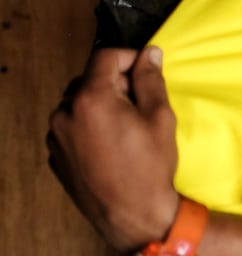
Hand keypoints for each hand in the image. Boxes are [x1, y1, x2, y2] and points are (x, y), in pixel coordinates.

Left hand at [47, 46, 180, 251]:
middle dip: (114, 84)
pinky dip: (88, 125)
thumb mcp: (160, 116)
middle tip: (138, 105)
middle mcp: (65, 113)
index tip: (145, 71)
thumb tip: (149, 54)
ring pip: (78, 102)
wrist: (132, 213)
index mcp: (92, 99)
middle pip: (89, 79)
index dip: (129, 58)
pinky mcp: (55, 153)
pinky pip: (70, 125)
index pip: (105, 57)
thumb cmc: (149, 166)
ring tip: (123, 128)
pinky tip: (109, 144)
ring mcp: (56, 135)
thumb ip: (151, 79)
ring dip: (99, 104)